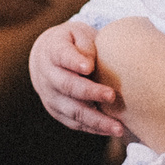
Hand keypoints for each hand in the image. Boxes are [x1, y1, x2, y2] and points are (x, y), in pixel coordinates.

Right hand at [29, 19, 124, 134]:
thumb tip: (89, 65)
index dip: (74, 61)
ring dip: (96, 120)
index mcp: (53, 51)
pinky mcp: (58, 112)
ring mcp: (51, 97)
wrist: (47, 57)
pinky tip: (111, 130)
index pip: (61, 56)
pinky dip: (93, 128)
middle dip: (90, 93)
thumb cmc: (72, 43)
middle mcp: (48, 76)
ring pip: (72, 111)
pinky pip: (75, 123)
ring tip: (118, 127)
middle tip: (111, 96)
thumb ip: (85, 45)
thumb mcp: (78, 34)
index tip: (88, 66)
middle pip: (67, 86)